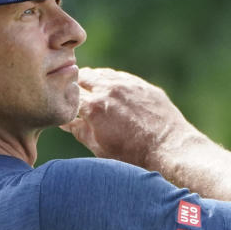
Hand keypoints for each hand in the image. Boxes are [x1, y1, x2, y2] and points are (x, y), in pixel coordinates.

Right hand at [60, 67, 198, 168]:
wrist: (170, 150)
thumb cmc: (133, 155)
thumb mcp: (100, 148)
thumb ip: (80, 131)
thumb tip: (65, 122)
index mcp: (94, 107)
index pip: (68, 93)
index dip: (62, 98)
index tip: (61, 104)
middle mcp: (109, 89)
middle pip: (82, 77)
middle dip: (75, 85)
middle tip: (73, 95)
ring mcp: (127, 84)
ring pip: (101, 74)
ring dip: (92, 80)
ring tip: (90, 92)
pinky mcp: (142, 85)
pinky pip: (120, 76)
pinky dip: (111, 81)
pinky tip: (110, 91)